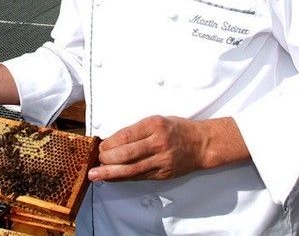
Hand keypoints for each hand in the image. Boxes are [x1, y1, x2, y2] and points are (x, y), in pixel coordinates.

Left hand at [88, 115, 248, 181]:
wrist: (201, 143)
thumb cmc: (176, 129)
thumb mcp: (157, 120)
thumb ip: (137, 130)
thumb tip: (113, 140)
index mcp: (155, 124)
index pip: (126, 135)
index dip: (110, 143)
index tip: (100, 146)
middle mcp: (158, 142)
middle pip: (127, 154)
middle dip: (108, 159)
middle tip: (97, 160)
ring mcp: (162, 160)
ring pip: (132, 169)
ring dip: (111, 173)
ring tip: (96, 174)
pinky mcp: (164, 174)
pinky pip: (140, 177)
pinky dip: (124, 178)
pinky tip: (113, 177)